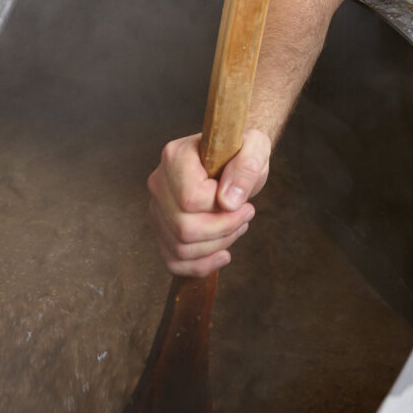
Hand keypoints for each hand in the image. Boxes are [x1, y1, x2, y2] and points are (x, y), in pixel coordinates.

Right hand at [147, 129, 269, 276]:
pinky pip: (173, 261)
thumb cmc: (241, 150)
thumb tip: (229, 202)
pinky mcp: (162, 229)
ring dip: (217, 246)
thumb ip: (246, 167)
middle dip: (224, 230)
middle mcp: (159, 182)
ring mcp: (157, 208)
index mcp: (175, 156)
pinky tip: (223, 254)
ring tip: (238, 227)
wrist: (232, 157)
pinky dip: (200, 265)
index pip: (191, 199)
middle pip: (184, 228)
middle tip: (246, 216)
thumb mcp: (256, 147)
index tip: (242, 201)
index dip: (222, 209)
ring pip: (180, 248)